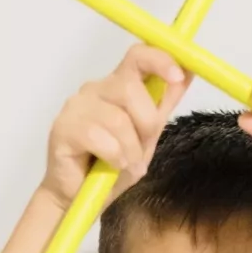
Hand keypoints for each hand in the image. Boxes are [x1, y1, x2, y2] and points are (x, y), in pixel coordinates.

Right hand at [40, 46, 192, 209]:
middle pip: (129, 88)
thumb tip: (189, 70)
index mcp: (118, 85)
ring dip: (130, 149)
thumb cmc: (114, 163)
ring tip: (125, 163)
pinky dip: (113, 157)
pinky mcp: (62, 127)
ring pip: (117, 118)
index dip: (159, 60)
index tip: (178, 76)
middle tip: (143, 147)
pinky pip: (98, 137)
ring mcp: (76, 106)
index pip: (137, 56)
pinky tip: (110, 165)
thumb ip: (163, 103)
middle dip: (146, 123)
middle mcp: (96, 89)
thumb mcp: (148, 134)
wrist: (83, 196)